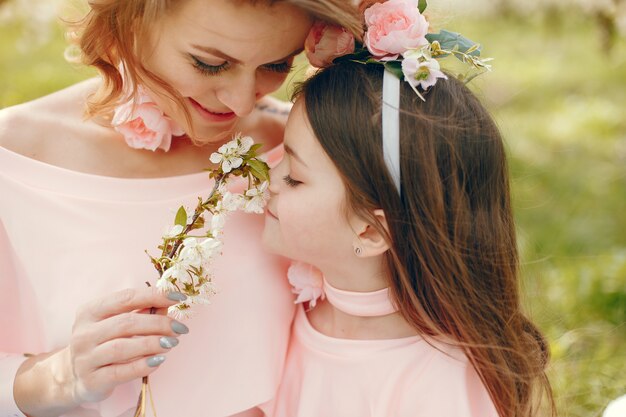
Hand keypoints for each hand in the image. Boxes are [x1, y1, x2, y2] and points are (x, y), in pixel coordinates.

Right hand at [68, 287, 187, 401]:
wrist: (73, 376)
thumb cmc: (102, 343)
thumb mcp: (116, 323)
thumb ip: (142, 311)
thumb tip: (169, 303)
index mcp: (90, 311)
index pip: (126, 298)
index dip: (155, 295)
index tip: (178, 297)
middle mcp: (84, 333)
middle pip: (126, 323)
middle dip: (159, 323)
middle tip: (179, 328)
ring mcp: (85, 358)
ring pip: (123, 347)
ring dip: (153, 343)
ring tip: (172, 343)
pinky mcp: (92, 380)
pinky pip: (121, 372)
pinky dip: (143, 365)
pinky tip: (159, 360)